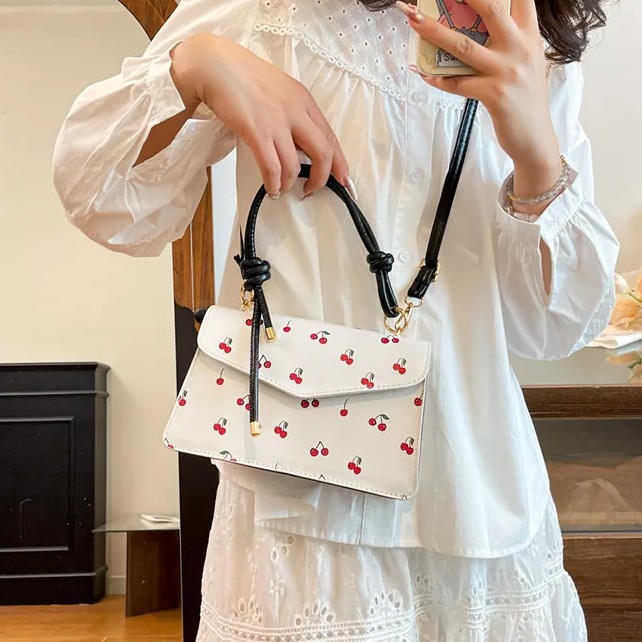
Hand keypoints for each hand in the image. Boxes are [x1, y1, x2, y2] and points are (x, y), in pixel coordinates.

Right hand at [172, 33, 349, 197]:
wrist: (215, 65)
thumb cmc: (243, 76)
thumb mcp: (280, 90)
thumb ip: (294, 114)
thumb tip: (300, 144)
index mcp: (304, 100)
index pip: (330, 137)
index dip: (339, 163)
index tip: (343, 179)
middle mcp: (296, 111)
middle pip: (323, 153)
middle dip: (322, 178)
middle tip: (312, 190)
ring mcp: (277, 122)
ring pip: (295, 166)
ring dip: (289, 184)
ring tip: (281, 190)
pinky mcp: (257, 132)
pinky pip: (272, 168)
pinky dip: (274, 184)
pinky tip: (271, 189)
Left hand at [397, 0, 561, 193]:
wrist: (535, 138)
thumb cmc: (525, 99)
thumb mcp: (527, 61)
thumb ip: (510, 40)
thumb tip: (474, 27)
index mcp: (530, 36)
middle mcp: (520, 48)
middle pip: (491, 9)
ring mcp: (506, 71)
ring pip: (464, 46)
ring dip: (434, 31)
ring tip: (414, 21)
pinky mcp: (494, 95)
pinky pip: (457, 84)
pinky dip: (438, 78)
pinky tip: (423, 73)